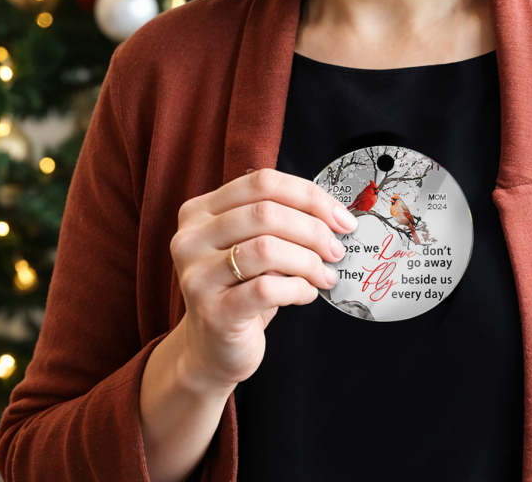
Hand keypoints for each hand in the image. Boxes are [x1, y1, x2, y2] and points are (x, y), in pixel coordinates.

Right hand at [169, 168, 356, 393]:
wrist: (212, 348)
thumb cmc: (242, 288)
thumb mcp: (254, 244)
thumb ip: (280, 220)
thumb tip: (336, 214)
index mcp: (201, 210)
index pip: (262, 182)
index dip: (309, 195)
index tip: (341, 217)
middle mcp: (190, 238)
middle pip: (266, 213)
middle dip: (313, 229)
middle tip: (337, 249)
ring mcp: (197, 275)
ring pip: (266, 248)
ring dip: (308, 261)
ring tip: (325, 274)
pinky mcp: (213, 312)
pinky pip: (267, 289)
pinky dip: (298, 288)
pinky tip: (307, 294)